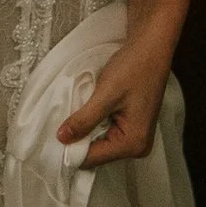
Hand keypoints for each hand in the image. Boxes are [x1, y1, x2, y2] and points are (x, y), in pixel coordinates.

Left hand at [55, 42, 170, 165]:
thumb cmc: (133, 68)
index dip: (71, 148)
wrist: (151, 47)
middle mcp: (137, 146)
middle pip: (96, 153)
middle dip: (78, 139)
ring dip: (85, 129)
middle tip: (62, 120)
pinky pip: (105, 132)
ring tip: (76, 111)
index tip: (54, 135)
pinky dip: (94, 123)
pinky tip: (87, 110)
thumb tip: (61, 139)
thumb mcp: (105, 94)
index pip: (92, 158)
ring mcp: (135, 137)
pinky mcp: (131, 126)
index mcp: (133, 143)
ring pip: (99, 142)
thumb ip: (84, 120)